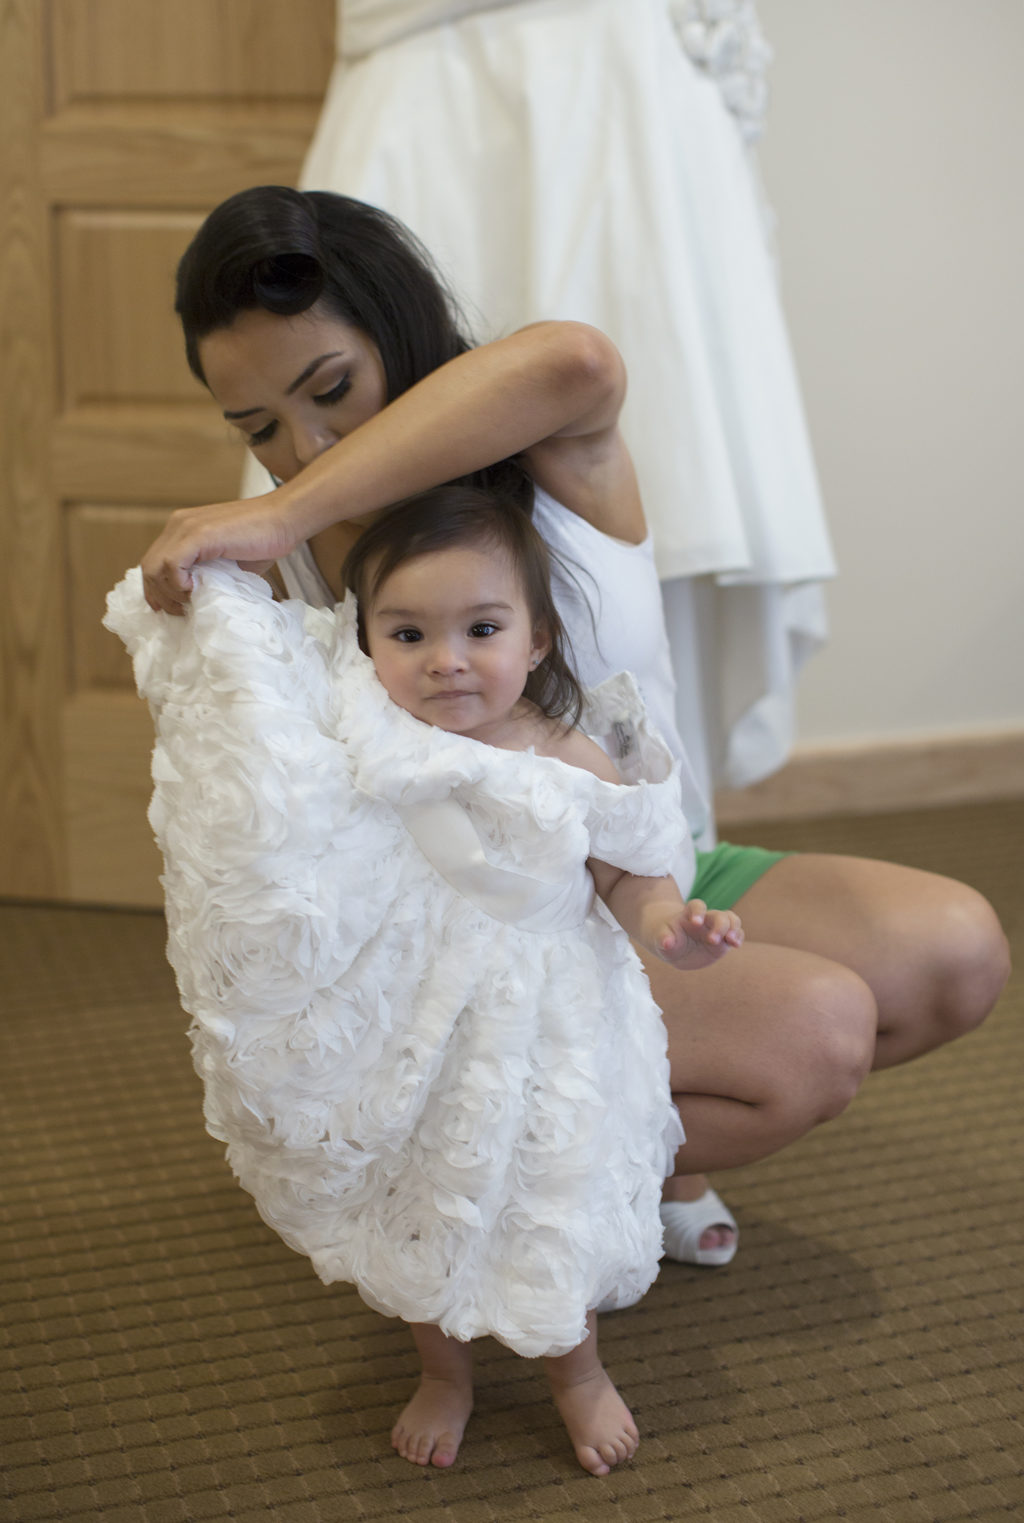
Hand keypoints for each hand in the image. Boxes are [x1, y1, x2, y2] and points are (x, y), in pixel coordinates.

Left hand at [140, 494, 293, 613]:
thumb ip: (208, 574)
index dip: (156, 590)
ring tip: (190, 602)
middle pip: (148, 567)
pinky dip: (180, 584)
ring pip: (154, 568)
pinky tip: (197, 589)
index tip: (171, 609)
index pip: (153, 563)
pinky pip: (173, 565)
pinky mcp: (199, 535)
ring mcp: (186, 528)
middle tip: (180, 612)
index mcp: (183, 529)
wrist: (285, 519)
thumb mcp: (228, 562)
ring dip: (169, 593)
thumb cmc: (264, 541)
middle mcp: (178, 525)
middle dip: (159, 596)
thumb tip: (197, 601)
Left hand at [656, 899, 743, 970]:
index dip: (698, 911)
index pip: (697, 906)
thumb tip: (667, 942)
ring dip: (734, 929)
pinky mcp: (723, 941)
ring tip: (732, 941)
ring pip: (731, 921)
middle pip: (718, 915)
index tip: (695, 922)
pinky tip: (736, 945)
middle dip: (720, 925)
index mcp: (689, 914)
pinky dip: (738, 937)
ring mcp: (716, 928)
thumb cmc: (667, 938)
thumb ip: (664, 938)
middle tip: (713, 939)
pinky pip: (736, 934)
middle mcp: (706, 919)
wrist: (675, 947)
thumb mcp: (661, 939)